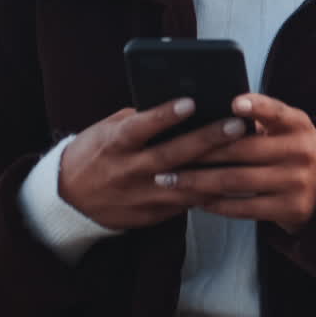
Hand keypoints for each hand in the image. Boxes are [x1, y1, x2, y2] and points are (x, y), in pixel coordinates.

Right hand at [59, 99, 248, 229]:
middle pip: (171, 155)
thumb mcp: (109, 130)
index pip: (140, 127)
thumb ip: (141, 119)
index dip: (164, 115)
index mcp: (114, 144)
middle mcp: (128, 171)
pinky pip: (186, 203)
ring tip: (247, 154)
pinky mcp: (152, 215)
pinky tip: (237, 180)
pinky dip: (211, 192)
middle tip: (236, 125)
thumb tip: (183, 104)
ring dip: (218, 170)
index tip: (191, 101)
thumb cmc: (97, 152)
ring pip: (185, 183)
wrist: (68, 198)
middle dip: (206, 140)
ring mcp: (141, 196)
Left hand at [163, 94, 315, 233]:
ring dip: (198, 181)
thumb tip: (207, 113)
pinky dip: (216, 204)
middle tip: (166, 155)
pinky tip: (194, 200)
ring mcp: (298, 182)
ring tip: (170, 180)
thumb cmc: (289, 151)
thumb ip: (259, 118)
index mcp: (299, 125)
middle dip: (201, 153)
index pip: (277, 112)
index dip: (256, 107)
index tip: (233, 103)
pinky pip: (245, 207)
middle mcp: (302, 151)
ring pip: (237, 181)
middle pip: (244, 150)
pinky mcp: (291, 208)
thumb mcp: (286, 129)